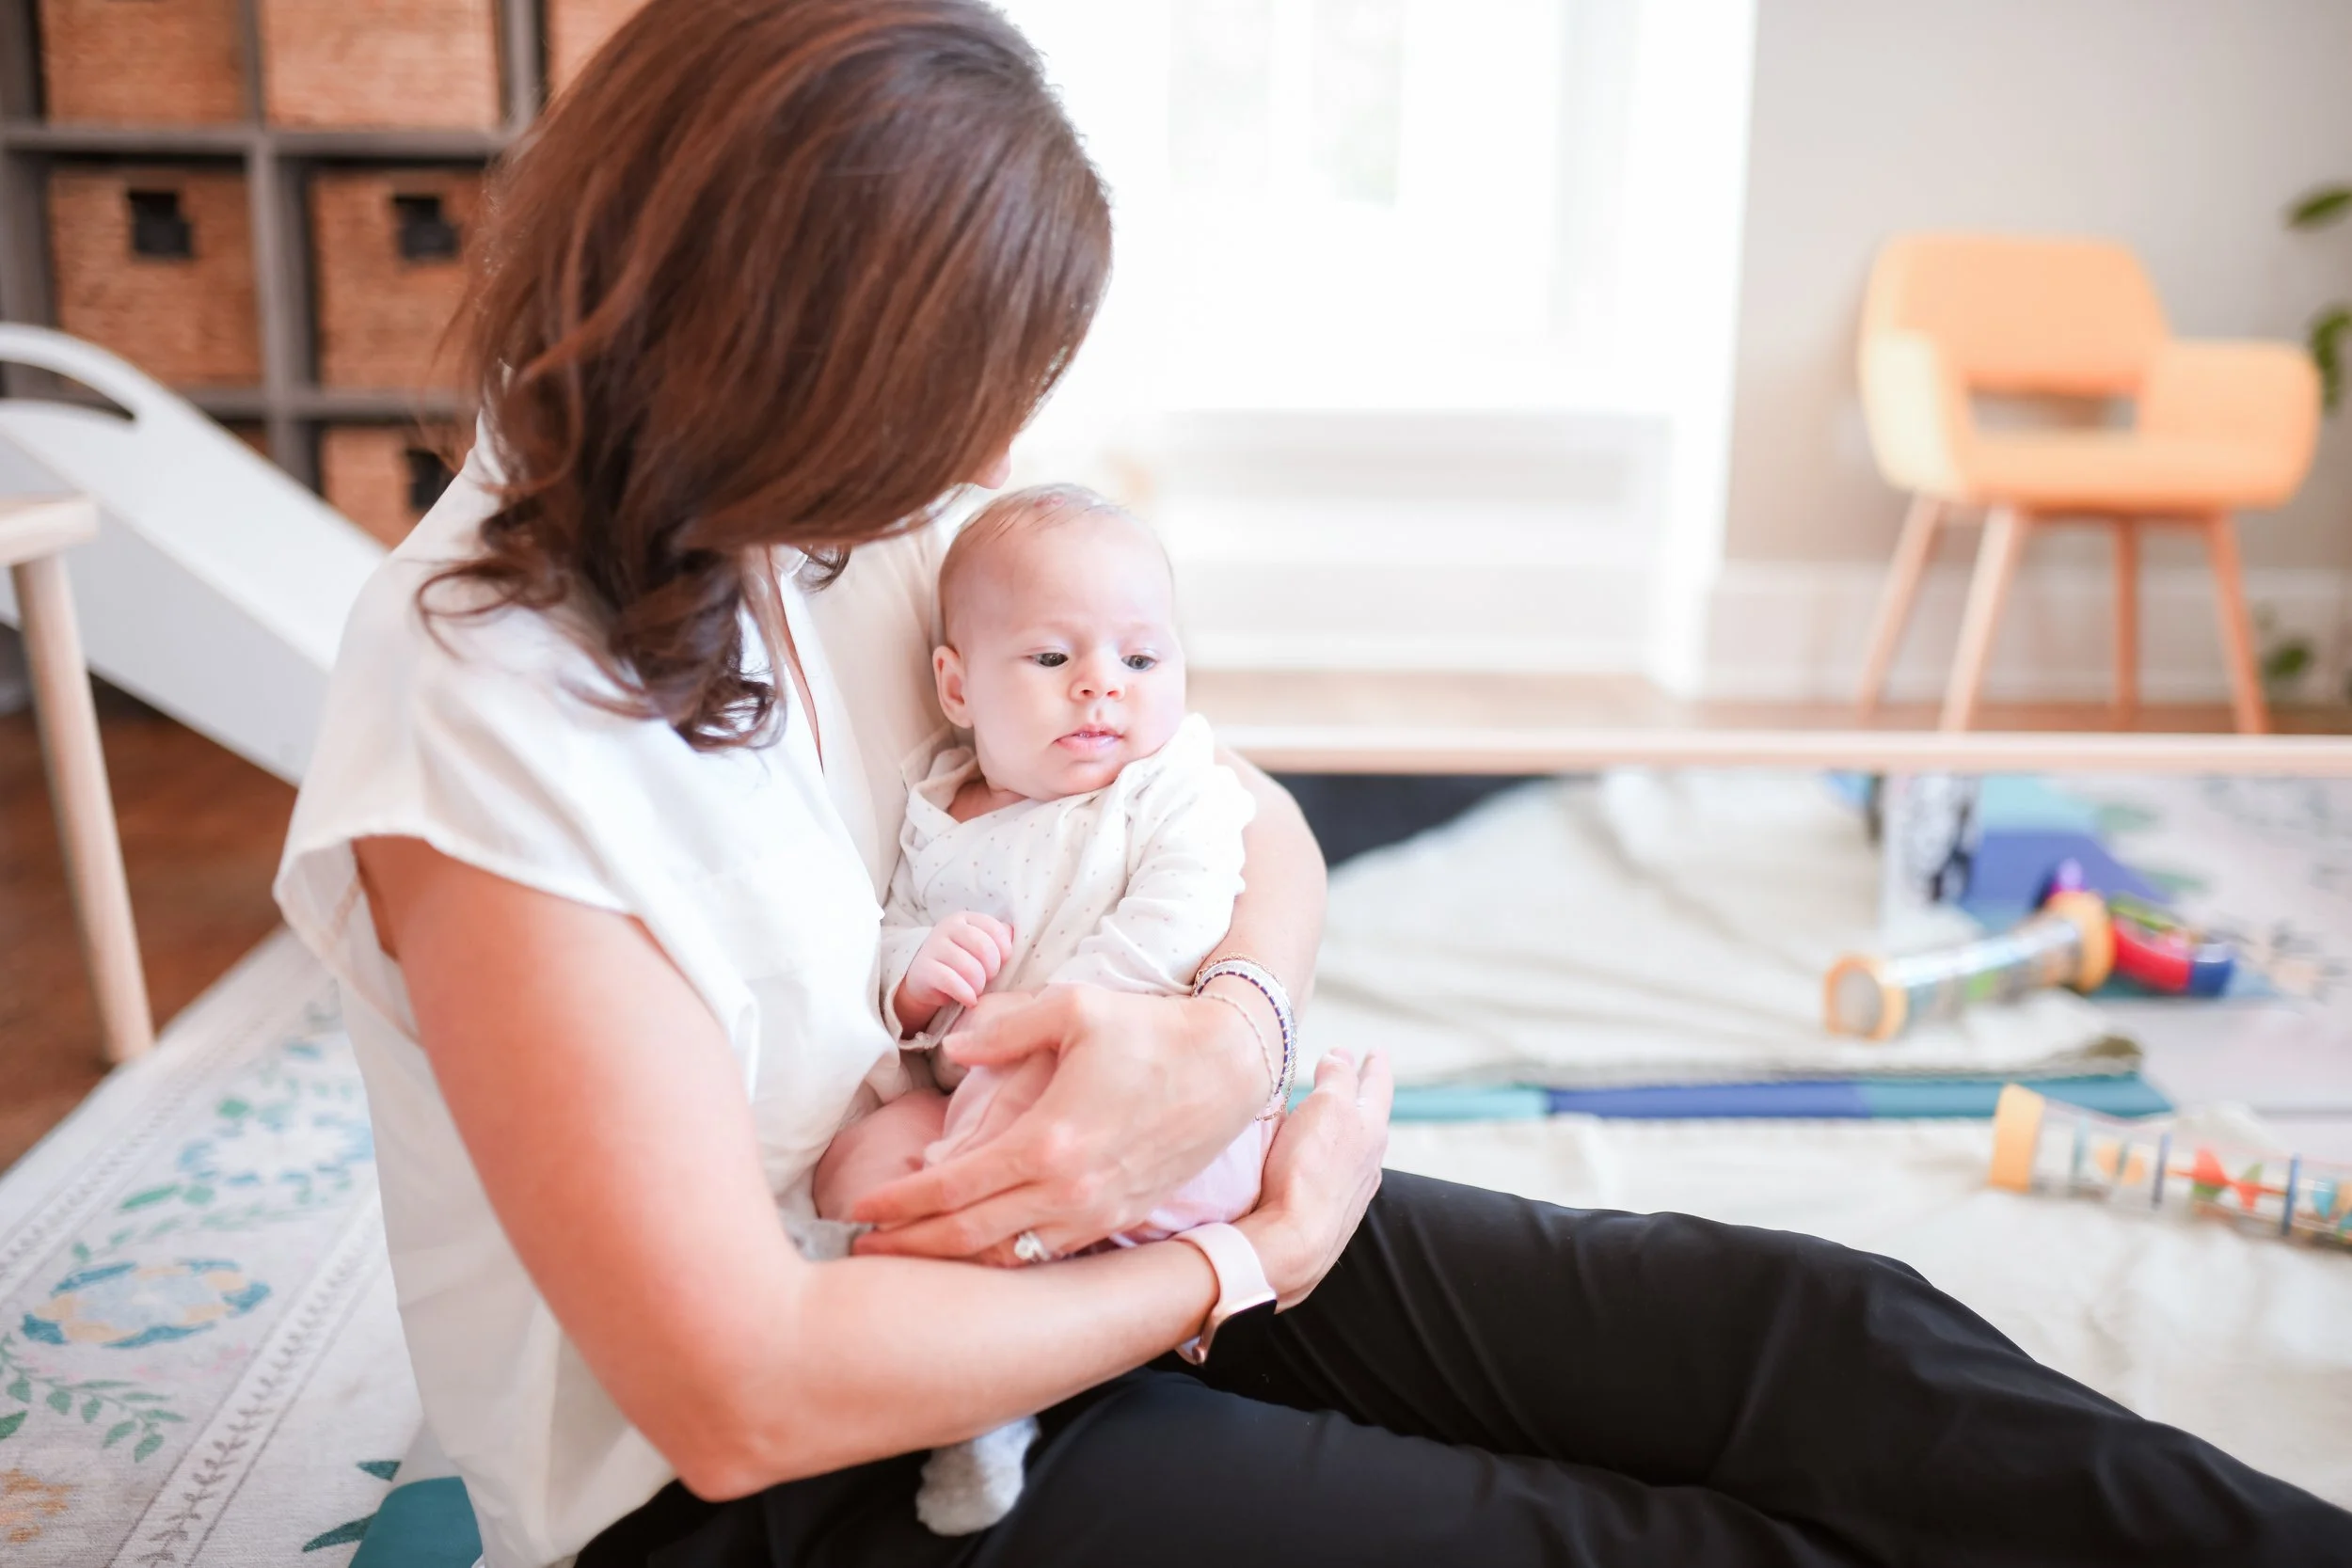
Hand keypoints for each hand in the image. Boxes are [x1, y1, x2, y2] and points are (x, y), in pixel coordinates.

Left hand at [850, 985, 1263, 1262]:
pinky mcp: (1119, 1219)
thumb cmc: (1153, 1031)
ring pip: (1007, 1257)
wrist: (1232, 1066)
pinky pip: (1047, 1254)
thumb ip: (1004, 1026)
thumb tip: (954, 1044)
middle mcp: (1069, 1191)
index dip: (898, 1201)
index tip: (860, 1206)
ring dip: (953, 1261)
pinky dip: (1004, 1258)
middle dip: (908, 1246)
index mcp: (1048, 1141)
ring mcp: (1097, 1213)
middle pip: (968, 1236)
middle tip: (862, 1248)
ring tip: (911, 1254)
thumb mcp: (1075, 1008)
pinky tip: (980, 1248)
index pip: (952, 1186)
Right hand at [895, 912, 1014, 1024]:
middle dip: (993, 969)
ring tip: (977, 990)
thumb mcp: (979, 946)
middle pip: (984, 947)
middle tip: (989, 978)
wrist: (925, 979)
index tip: (1003, 962)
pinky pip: (951, 982)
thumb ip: (998, 938)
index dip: (1005, 949)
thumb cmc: (961, 961)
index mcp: (965, 919)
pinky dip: (966, 994)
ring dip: (979, 985)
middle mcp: (948, 928)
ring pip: (969, 968)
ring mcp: (933, 947)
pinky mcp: (924, 969)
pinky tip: (970, 1000)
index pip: (995, 928)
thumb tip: (1014, 932)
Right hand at [1235, 1048, 1390, 1306]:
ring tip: (1329, 1115)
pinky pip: (1335, 1174)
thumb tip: (1341, 1057)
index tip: (1375, 1051)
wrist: (1295, 1242)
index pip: (1377, 1085)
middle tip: (1350, 1073)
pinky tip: (1317, 1162)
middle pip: (1368, 1116)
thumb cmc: (1310, 1169)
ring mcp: (1352, 1190)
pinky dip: (1329, 1156)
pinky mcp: (1332, 1213)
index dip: (1374, 1065)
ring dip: (1342, 1126)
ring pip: (1353, 1148)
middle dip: (1358, 1092)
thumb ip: (1337, 1077)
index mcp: (1371, 1128)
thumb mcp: (1326, 1105)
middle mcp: (1369, 1160)